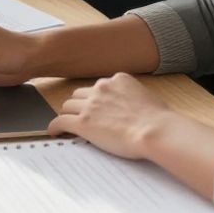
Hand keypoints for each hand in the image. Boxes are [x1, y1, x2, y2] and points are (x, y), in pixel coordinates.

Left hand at [48, 73, 172, 158]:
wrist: (155, 131)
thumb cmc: (158, 120)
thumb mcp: (146, 97)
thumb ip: (131, 95)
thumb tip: (129, 104)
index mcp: (117, 80)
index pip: (97, 87)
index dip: (94, 99)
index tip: (94, 106)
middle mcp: (101, 88)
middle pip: (79, 95)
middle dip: (79, 105)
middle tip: (80, 116)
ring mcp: (90, 105)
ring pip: (68, 106)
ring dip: (68, 115)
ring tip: (68, 124)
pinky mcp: (83, 122)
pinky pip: (61, 121)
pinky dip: (55, 126)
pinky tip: (54, 132)